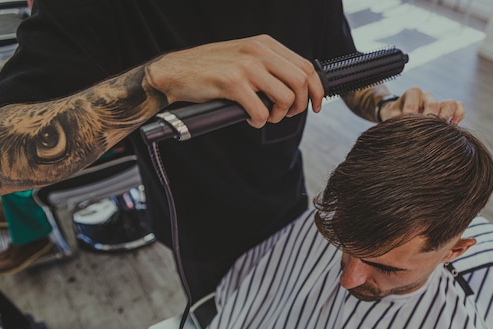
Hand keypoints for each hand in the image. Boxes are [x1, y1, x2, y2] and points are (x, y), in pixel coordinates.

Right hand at [146, 34, 324, 127]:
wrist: (175, 72)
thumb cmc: (210, 69)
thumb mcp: (244, 58)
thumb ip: (269, 67)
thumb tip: (295, 88)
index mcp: (264, 44)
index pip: (306, 66)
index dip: (316, 90)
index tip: (316, 105)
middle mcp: (258, 51)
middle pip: (300, 81)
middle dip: (300, 105)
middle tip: (287, 114)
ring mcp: (245, 66)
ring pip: (284, 97)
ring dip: (279, 115)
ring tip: (266, 117)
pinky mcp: (232, 83)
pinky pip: (260, 110)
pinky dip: (259, 121)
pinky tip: (249, 119)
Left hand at [379, 87, 464, 124]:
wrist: (398, 115)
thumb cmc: (394, 117)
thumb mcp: (391, 118)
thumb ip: (395, 121)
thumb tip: (403, 132)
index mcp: (411, 94)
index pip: (414, 105)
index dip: (410, 117)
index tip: (406, 126)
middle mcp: (426, 96)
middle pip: (433, 105)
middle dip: (429, 120)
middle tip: (424, 132)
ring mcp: (437, 102)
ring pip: (449, 104)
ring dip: (445, 118)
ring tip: (439, 130)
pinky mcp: (445, 109)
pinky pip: (458, 107)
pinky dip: (458, 115)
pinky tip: (452, 125)